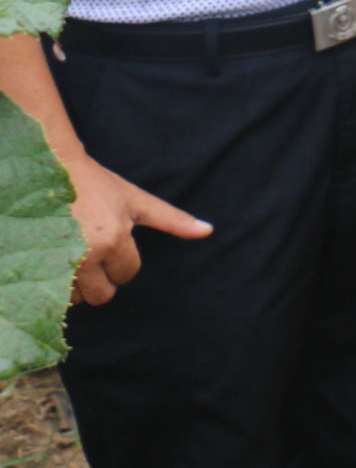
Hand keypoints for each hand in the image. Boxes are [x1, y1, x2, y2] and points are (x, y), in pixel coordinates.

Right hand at [64, 152, 210, 305]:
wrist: (54, 170)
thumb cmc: (99, 185)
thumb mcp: (137, 201)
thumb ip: (172, 220)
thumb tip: (208, 230)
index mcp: (114, 240)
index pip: (127, 273)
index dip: (123, 261)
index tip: (112, 241)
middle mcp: (87, 254)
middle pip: (101, 295)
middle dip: (101, 281)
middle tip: (94, 254)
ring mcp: (57, 261)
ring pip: (75, 297)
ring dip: (77, 284)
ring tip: (74, 253)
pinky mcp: (35, 263)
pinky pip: (52, 292)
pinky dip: (56, 283)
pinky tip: (57, 260)